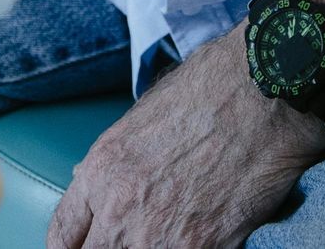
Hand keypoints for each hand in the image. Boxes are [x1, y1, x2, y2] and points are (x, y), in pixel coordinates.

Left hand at [47, 23, 324, 248]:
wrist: (262, 91)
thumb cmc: (208, 91)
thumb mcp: (141, 119)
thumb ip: (114, 166)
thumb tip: (97, 187)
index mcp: (101, 170)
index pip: (62, 235)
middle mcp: (120, 210)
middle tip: (128, 240)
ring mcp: (158, 237)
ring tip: (164, 238)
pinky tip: (194, 240)